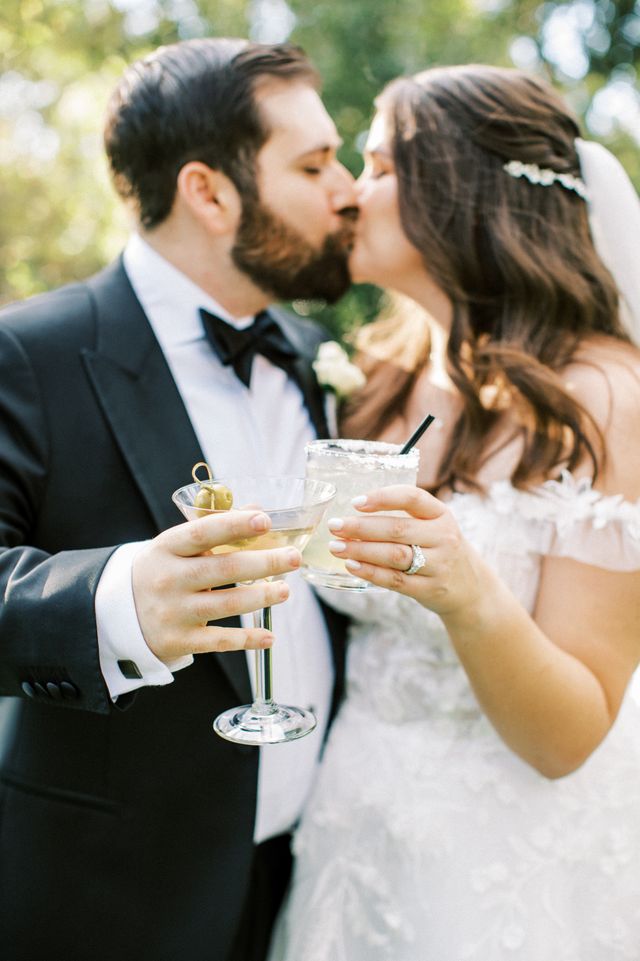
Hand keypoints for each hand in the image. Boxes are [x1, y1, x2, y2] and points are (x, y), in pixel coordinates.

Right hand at [132, 510, 300, 660]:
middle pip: (222, 568)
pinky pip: (219, 640)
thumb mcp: (177, 546)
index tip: (265, 520)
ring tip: (285, 590)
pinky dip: (247, 640)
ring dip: (260, 597)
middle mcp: (168, 578)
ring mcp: (173, 611)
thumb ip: (216, 528)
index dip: (235, 525)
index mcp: (166, 548)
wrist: (119, 614)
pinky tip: (269, 636)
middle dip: (263, 563)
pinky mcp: (178, 640)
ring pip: (224, 604)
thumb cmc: (162, 571)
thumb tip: (257, 508)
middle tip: (294, 558)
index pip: (203, 532)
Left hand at [327, 484, 486, 620]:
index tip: (355, 502)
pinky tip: (352, 565)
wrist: (471, 588)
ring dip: (361, 550)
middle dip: (361, 527)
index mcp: (441, 514)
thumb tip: (353, 513)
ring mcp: (439, 565)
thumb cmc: (440, 549)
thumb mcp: (433, 526)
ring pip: (394, 555)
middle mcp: (443, 537)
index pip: (412, 498)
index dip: (382, 498)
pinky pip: (395, 580)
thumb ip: (404, 517)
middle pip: (397, 529)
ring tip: (336, 547)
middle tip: (335, 526)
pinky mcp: (430, 589)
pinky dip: (371, 572)